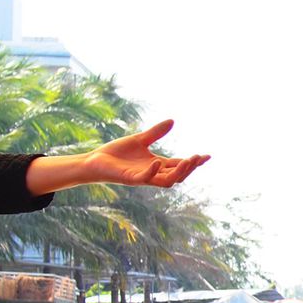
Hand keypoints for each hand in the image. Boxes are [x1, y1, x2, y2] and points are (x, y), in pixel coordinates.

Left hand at [84, 119, 209, 187]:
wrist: (95, 161)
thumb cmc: (116, 154)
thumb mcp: (139, 140)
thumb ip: (156, 133)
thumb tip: (173, 121)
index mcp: (157, 165)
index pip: (179, 165)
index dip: (193, 162)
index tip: (207, 156)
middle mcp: (153, 173)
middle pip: (178, 175)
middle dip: (190, 168)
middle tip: (198, 158)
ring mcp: (143, 178)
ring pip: (167, 181)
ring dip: (178, 173)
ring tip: (187, 161)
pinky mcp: (130, 179)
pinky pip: (145, 178)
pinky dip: (152, 171)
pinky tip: (156, 161)